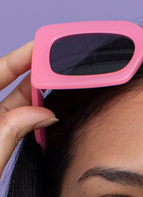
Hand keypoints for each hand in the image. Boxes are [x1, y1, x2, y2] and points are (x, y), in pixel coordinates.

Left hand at [0, 42, 56, 173]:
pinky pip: (19, 125)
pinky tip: (51, 115)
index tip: (43, 49)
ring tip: (60, 90)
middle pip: (10, 84)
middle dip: (35, 75)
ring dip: (39, 99)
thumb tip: (43, 112)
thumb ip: (14, 129)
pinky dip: (35, 120)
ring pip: (17, 106)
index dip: (22, 57)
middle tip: (59, 68)